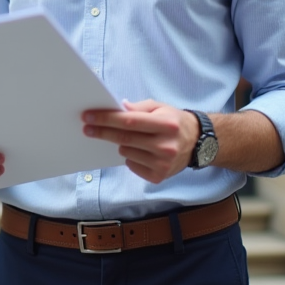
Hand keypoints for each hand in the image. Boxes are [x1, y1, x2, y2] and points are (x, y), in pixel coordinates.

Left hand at [82, 99, 198, 183]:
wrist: (198, 143)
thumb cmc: (174, 122)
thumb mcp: (160, 107)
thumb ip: (138, 107)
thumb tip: (118, 108)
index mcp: (166, 124)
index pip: (129, 121)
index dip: (106, 119)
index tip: (89, 117)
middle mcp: (166, 146)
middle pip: (124, 138)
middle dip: (102, 132)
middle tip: (87, 127)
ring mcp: (163, 163)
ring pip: (126, 152)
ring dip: (121, 144)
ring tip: (132, 139)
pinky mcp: (159, 177)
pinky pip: (132, 165)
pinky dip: (131, 157)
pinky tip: (141, 151)